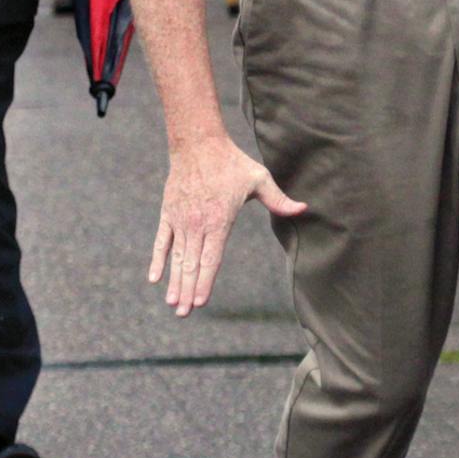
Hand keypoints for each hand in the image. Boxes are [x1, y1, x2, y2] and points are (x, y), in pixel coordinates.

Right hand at [148, 134, 306, 316]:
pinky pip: (161, 241)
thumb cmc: (231, 162)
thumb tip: (304, 209)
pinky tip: (154, 279)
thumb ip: (279, 199)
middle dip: (187, 291)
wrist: (198, 143)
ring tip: (173, 304)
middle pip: (191, 264)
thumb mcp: (259, 179)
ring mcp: (181, 220)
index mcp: (219, 220)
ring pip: (176, 257)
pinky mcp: (168, 213)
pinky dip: (157, 260)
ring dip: (174, 282)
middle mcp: (197, 224)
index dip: (205, 282)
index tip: (200, 301)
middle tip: (184, 313)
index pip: (211, 258)